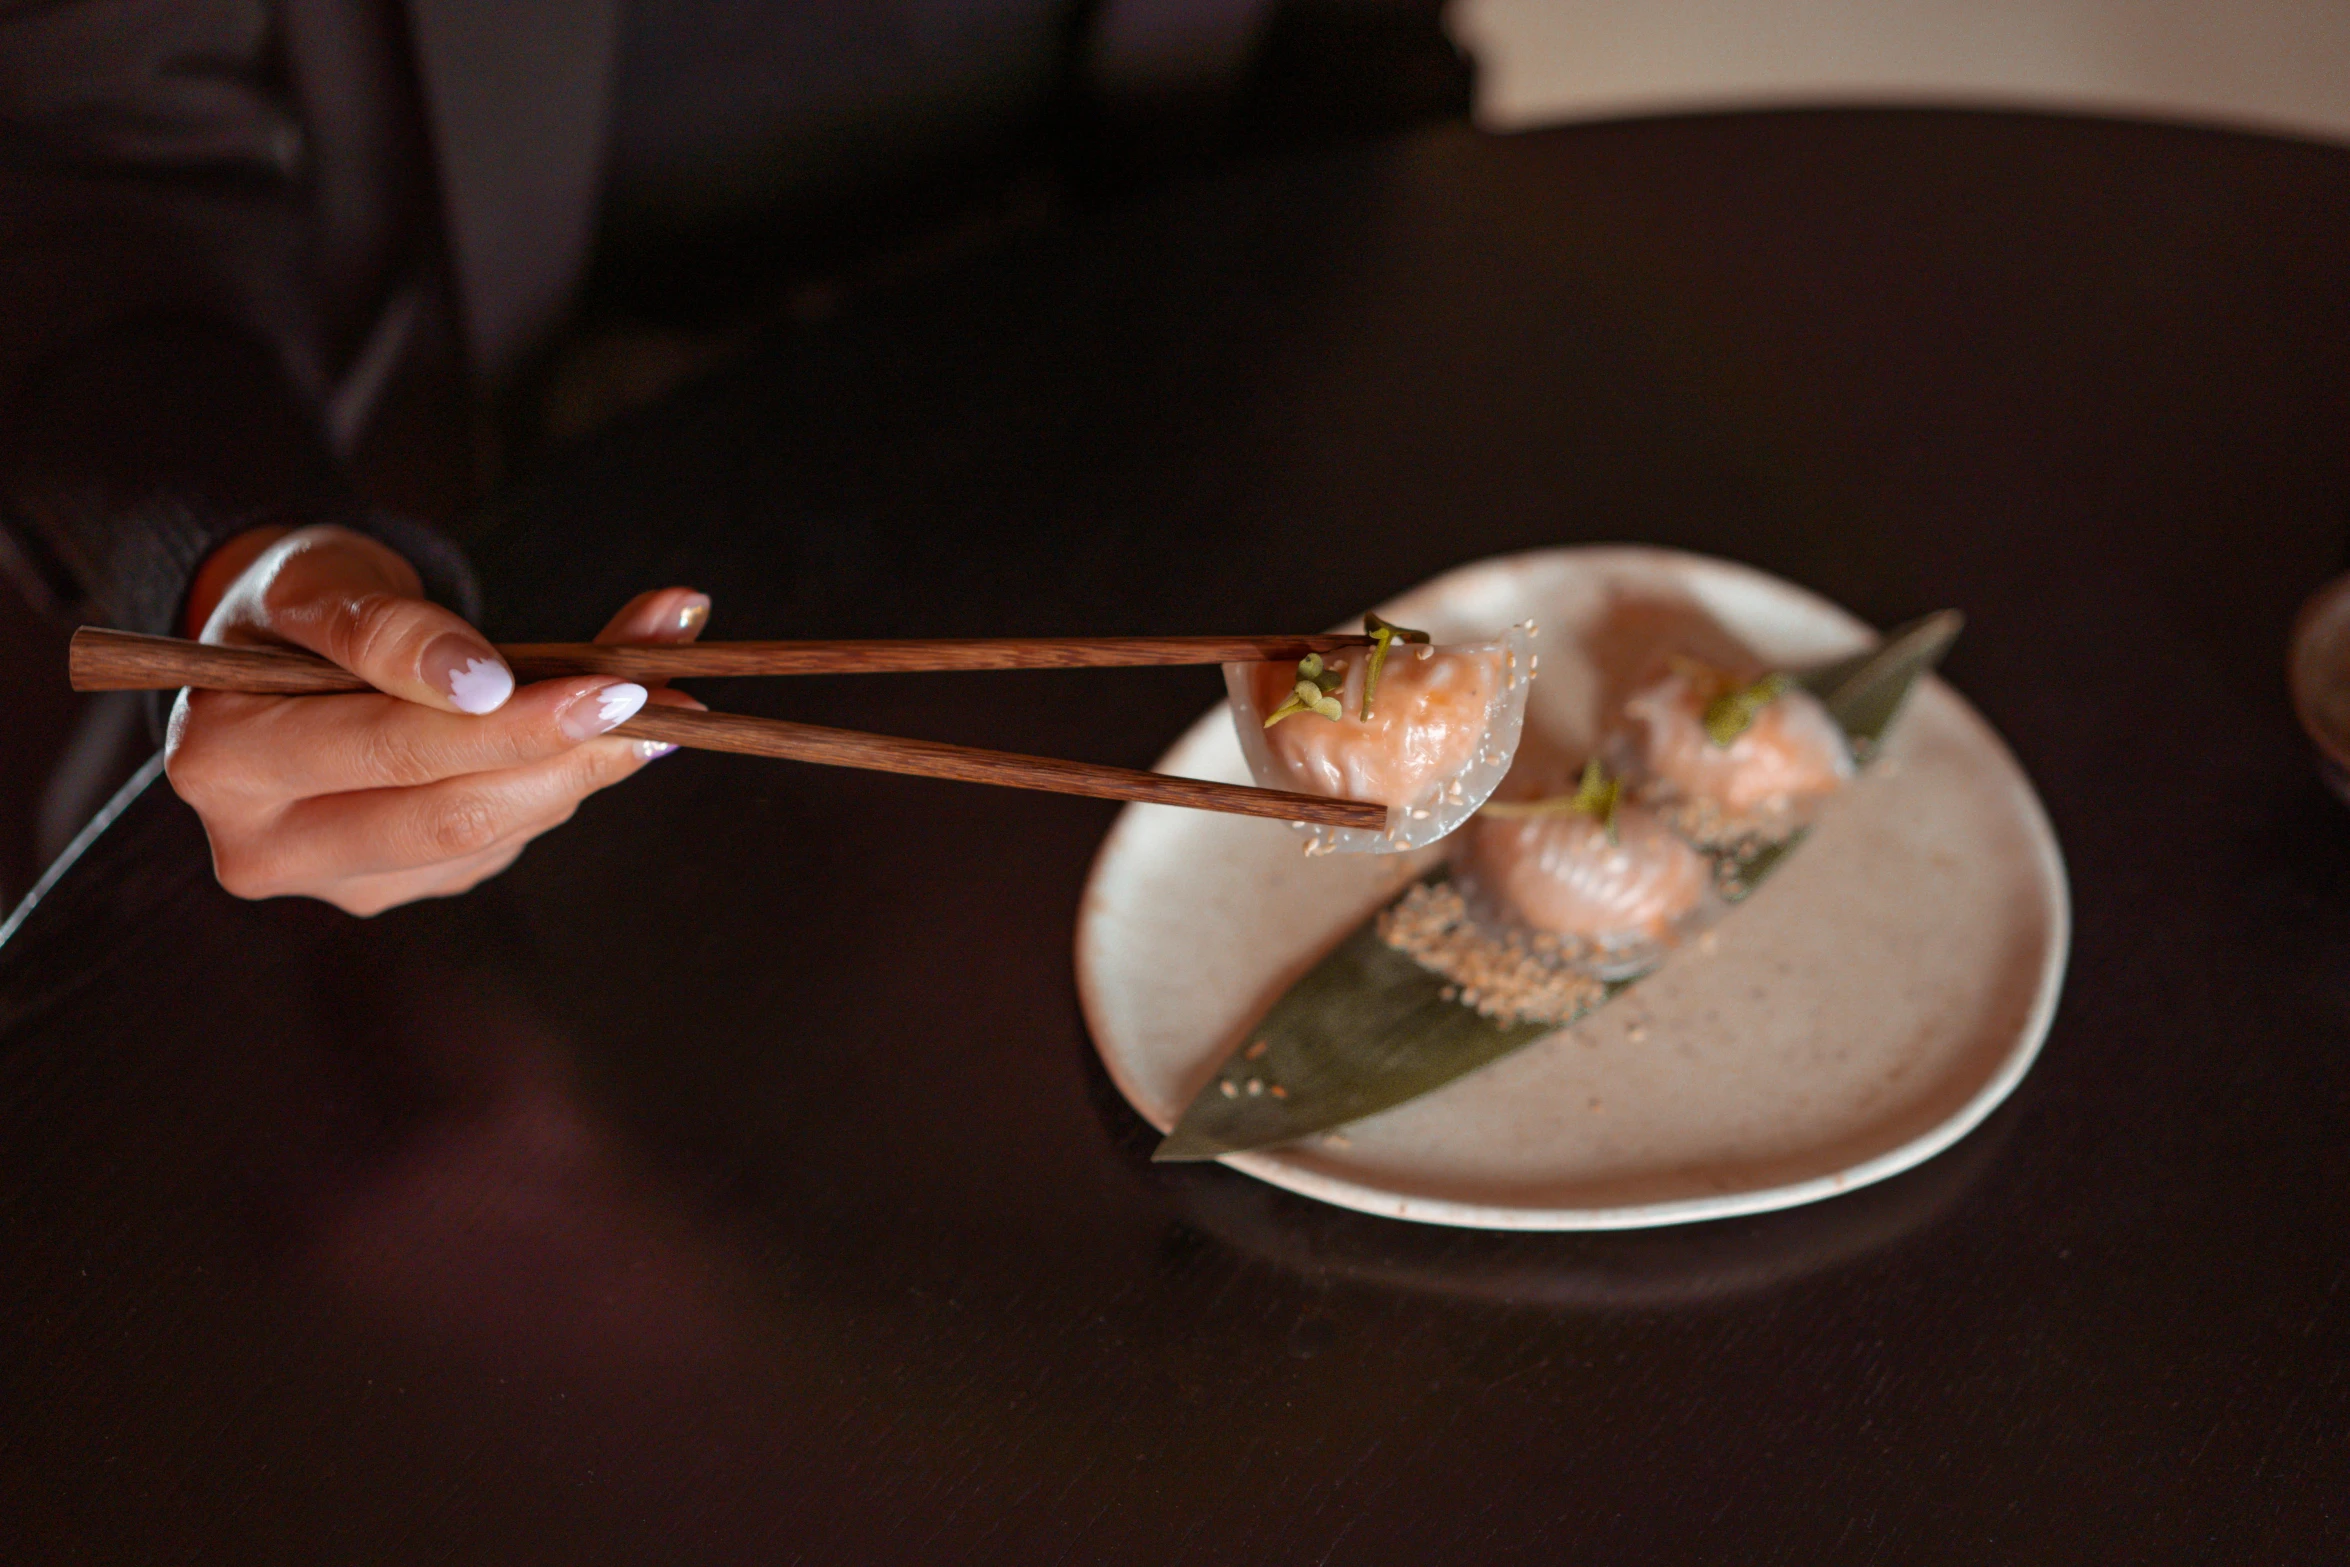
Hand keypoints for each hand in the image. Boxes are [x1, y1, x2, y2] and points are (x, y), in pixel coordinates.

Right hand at [164, 524, 706, 914]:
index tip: (610, 685)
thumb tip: (484, 678)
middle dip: (566, 754)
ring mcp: (337, 879)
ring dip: (581, 768)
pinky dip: (557, 783)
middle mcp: (265, 843)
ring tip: (659, 702)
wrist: (278, 652)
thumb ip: (390, 625)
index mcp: (223, 760)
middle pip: (448, 815)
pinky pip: (499, 841)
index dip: (508, 723)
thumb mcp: (323, 579)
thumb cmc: (297, 603)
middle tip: (660, 702)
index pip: (391, 749)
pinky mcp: (396, 886)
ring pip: (488, 836)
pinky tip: (591, 736)